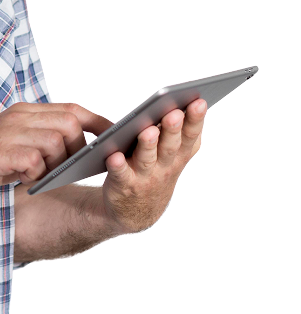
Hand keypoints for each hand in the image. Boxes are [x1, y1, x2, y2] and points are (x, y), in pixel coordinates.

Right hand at [0, 101, 112, 204]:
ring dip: (56, 165)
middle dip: (78, 149)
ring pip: (56, 141)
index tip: (114, 138)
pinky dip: (35, 175)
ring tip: (39, 177)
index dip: (97, 123)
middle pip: (69, 123)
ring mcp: (6, 133)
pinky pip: (33, 161)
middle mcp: (17, 117)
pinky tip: (22, 181)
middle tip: (67, 169)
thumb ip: (41, 140)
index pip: (71, 109)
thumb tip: (80, 150)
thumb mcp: (13, 144)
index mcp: (23, 112)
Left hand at [102, 98, 206, 233]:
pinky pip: (120, 174)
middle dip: (172, 130)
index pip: (189, 136)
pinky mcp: (123, 185)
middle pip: (169, 146)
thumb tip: (196, 103)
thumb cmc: (156, 172)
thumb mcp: (175, 157)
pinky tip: (114, 156)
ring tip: (148, 131)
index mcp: (177, 156)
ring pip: (146, 159)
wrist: (135, 212)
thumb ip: (183, 135)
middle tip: (174, 113)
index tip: (198, 101)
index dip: (195, 120)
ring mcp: (144, 178)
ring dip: (148, 146)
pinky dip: (118, 166)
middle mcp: (164, 167)